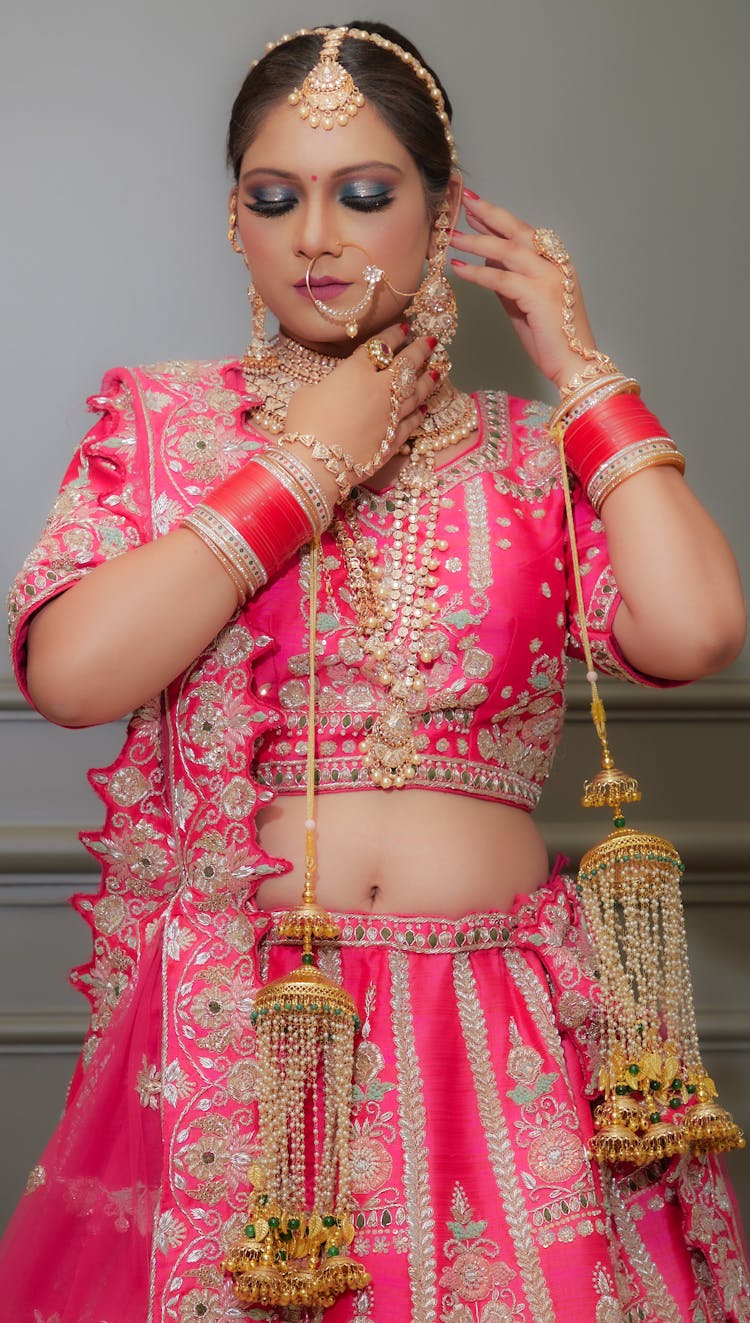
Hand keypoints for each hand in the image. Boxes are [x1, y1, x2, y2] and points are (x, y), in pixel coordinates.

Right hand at [283, 324, 439, 481]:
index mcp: (356, 371)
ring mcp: (391, 415)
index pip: (380, 346)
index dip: (394, 335)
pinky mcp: (394, 439)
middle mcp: (380, 389)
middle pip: (406, 365)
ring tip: (438, 370)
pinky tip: (424, 408)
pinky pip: (411, 422)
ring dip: (428, 380)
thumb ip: (326, 386)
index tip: (405, 328)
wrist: (316, 463)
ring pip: (415, 393)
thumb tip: (331, 389)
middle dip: (421, 350)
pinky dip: (419, 414)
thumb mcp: (307, 394)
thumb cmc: (304, 424)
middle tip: (431, 341)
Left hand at [449, 194, 598, 389]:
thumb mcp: (524, 306)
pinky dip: (477, 272)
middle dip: (490, 214)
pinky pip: (501, 278)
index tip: (475, 209)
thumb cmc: (551, 341)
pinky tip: (459, 267)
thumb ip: (509, 282)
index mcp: (555, 264)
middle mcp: (555, 265)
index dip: (498, 219)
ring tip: (452, 237)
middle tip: (464, 201)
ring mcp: (549, 278)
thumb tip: (487, 263)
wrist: (574, 365)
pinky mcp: (539, 295)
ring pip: (507, 251)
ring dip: (477, 241)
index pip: (524, 234)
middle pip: (518, 231)